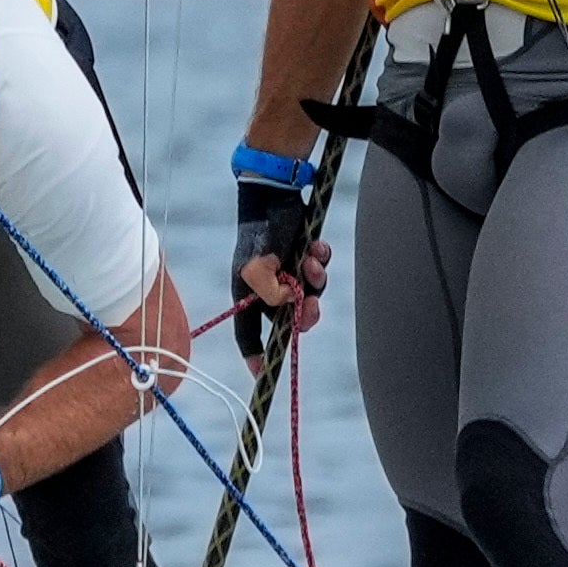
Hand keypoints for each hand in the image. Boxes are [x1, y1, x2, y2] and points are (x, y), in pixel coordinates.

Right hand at [230, 161, 329, 361]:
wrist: (275, 193)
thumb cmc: (260, 230)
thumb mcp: (257, 267)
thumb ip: (270, 294)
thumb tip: (289, 307)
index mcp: (246, 293)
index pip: (248, 334)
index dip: (256, 355)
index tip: (264, 373)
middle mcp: (266, 287)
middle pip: (289, 318)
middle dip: (305, 313)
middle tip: (313, 306)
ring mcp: (286, 273)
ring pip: (309, 294)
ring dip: (315, 280)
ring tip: (312, 259)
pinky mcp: (302, 257)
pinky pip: (318, 272)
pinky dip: (321, 261)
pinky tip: (317, 246)